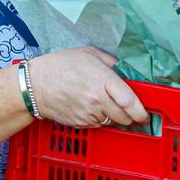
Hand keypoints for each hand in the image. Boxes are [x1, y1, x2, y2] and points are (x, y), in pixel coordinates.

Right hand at [27, 47, 148, 127]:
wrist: (34, 85)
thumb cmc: (59, 66)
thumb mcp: (86, 53)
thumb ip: (108, 60)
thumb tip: (120, 68)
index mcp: (102, 79)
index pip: (129, 101)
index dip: (141, 111)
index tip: (145, 114)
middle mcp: (97, 99)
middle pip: (124, 117)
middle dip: (130, 117)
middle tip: (132, 113)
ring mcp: (88, 113)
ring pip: (111, 123)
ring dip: (114, 118)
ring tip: (108, 107)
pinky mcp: (80, 123)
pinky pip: (98, 126)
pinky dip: (100, 120)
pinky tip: (94, 109)